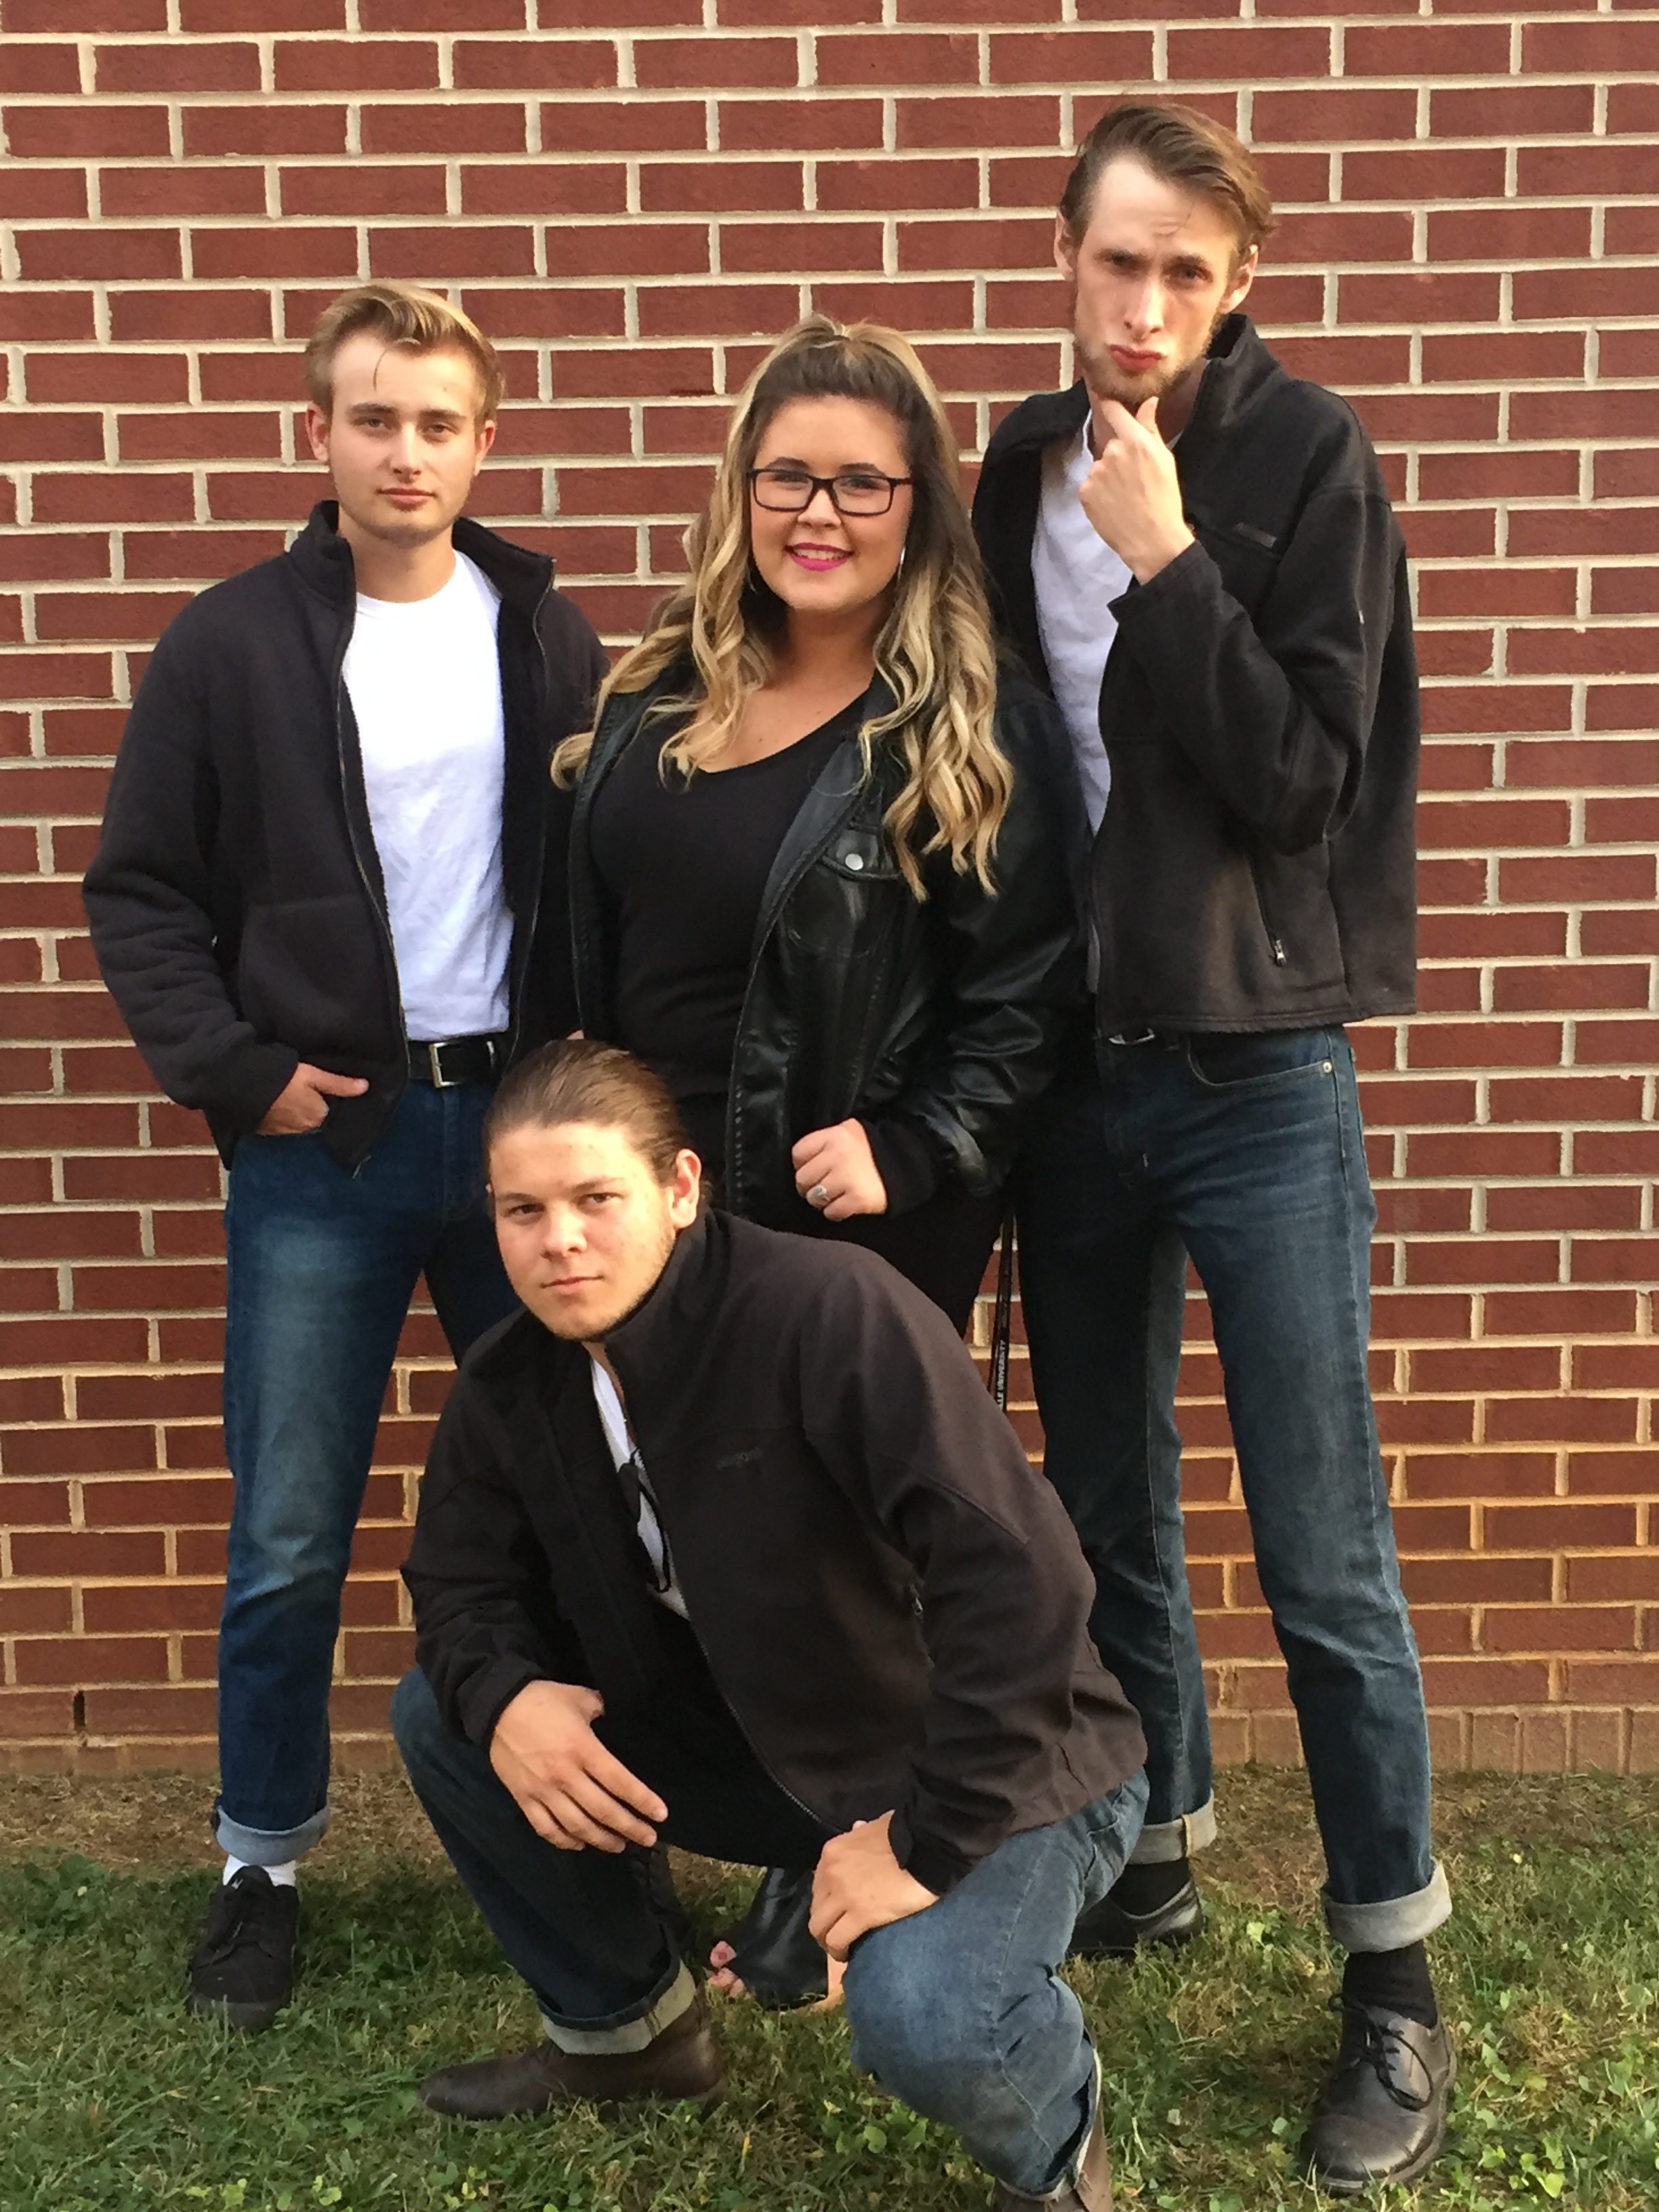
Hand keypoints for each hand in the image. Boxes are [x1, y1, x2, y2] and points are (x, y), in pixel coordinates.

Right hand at [257, 1061, 368, 1134]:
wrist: (242, 1087)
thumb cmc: (282, 1078)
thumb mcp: (313, 1075)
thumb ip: (339, 1084)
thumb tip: (366, 1087)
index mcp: (318, 1116)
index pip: (330, 1108)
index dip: (326, 1096)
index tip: (319, 1084)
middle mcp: (303, 1129)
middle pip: (313, 1115)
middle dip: (310, 1104)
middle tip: (302, 1086)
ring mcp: (283, 1132)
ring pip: (296, 1120)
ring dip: (295, 1111)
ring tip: (288, 1093)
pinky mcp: (266, 1131)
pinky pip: (279, 1123)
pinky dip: (280, 1115)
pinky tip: (274, 1102)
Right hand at [488, 1679, 667, 1852]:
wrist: (496, 1706)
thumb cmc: (543, 1700)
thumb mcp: (580, 1697)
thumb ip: (603, 1710)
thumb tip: (617, 1719)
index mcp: (583, 1749)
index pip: (620, 1782)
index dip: (642, 1801)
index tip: (661, 1815)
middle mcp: (565, 1776)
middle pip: (603, 1811)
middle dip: (630, 1827)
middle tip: (648, 1839)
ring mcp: (543, 1791)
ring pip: (577, 1826)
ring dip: (602, 1840)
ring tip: (620, 1845)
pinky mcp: (523, 1799)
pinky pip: (546, 1829)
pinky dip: (565, 1841)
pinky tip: (580, 1844)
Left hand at [792, 1119, 887, 1219]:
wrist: (905, 1165)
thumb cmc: (871, 1150)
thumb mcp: (848, 1133)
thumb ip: (824, 1143)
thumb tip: (801, 1162)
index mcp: (834, 1136)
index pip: (798, 1153)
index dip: (802, 1165)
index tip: (814, 1169)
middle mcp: (838, 1155)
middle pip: (802, 1178)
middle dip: (809, 1186)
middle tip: (822, 1187)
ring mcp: (847, 1177)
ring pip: (814, 1198)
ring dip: (821, 1201)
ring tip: (835, 1196)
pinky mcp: (857, 1198)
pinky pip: (831, 1212)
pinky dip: (835, 1212)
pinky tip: (844, 1205)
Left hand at [810, 1814, 937, 1960]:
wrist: (926, 1846)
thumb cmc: (906, 1834)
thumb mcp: (876, 1824)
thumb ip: (862, 1831)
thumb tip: (857, 1828)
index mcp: (833, 1851)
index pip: (818, 1885)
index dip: (828, 1902)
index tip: (839, 1912)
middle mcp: (831, 1872)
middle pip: (816, 1908)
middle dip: (825, 1924)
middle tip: (839, 1934)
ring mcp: (843, 1894)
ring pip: (820, 1927)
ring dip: (828, 1941)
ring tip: (842, 1950)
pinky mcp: (860, 1914)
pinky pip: (838, 1939)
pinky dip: (840, 1951)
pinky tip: (849, 1955)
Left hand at [1078, 396, 1194, 583]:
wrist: (1152, 540)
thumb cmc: (1165, 500)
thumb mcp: (1165, 460)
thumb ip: (1151, 428)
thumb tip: (1148, 401)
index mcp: (1136, 441)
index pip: (1114, 411)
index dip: (1108, 406)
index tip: (1105, 401)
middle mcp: (1113, 452)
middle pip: (1110, 445)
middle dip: (1119, 458)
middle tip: (1134, 481)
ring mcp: (1096, 472)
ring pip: (1100, 467)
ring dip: (1108, 478)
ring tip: (1125, 497)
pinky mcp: (1085, 491)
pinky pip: (1090, 485)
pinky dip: (1099, 494)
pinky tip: (1113, 506)